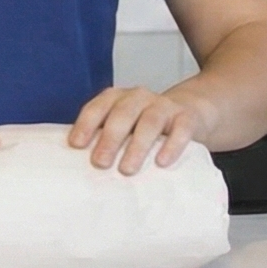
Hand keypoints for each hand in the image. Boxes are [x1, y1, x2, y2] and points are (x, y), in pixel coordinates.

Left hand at [68, 85, 212, 174]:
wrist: (190, 113)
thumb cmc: (145, 126)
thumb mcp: (124, 127)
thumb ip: (104, 139)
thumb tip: (78, 166)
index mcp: (116, 98)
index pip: (98, 107)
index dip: (86, 124)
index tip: (76, 145)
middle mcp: (138, 97)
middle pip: (122, 114)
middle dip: (109, 138)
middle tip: (100, 163)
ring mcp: (164, 106)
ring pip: (150, 121)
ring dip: (137, 146)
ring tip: (127, 170)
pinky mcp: (187, 117)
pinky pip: (181, 129)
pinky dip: (171, 145)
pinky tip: (162, 162)